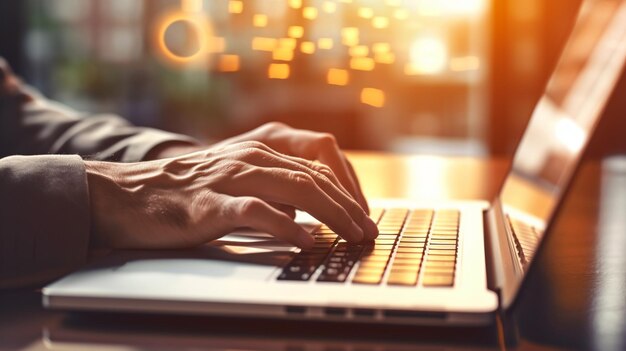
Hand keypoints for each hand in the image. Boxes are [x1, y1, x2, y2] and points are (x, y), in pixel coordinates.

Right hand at [85, 139, 377, 249]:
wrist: (128, 194)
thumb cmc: (186, 192)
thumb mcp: (236, 179)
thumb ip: (272, 187)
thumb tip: (312, 214)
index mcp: (260, 149)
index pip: (318, 164)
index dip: (348, 190)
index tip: (364, 216)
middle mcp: (250, 157)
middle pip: (315, 177)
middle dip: (348, 206)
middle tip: (367, 232)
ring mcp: (230, 178)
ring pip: (295, 188)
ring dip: (330, 214)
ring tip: (350, 236)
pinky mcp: (209, 204)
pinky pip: (256, 210)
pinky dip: (285, 225)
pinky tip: (304, 241)